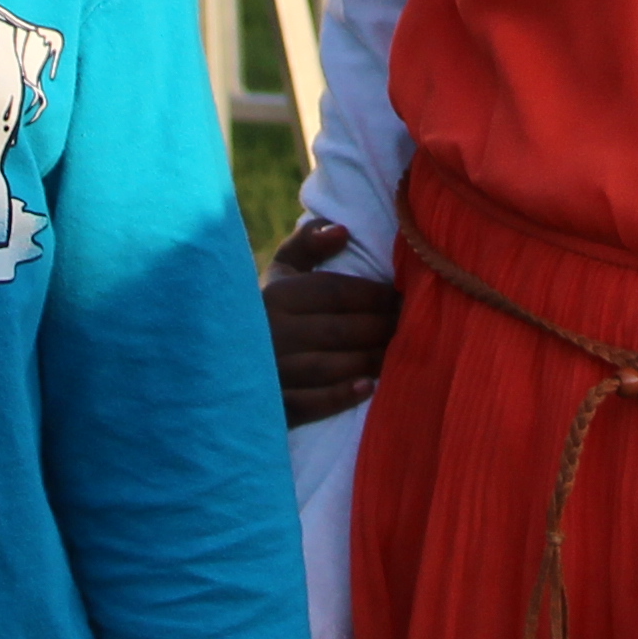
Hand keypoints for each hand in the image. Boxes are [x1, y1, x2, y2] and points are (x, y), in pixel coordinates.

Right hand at [266, 218, 401, 424]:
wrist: (225, 358)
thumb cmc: (267, 308)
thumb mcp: (280, 271)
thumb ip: (308, 244)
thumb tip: (343, 231)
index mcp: (274, 296)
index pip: (335, 293)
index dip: (375, 295)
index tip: (404, 296)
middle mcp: (269, 333)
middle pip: (338, 331)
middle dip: (381, 328)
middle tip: (412, 326)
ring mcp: (268, 372)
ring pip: (327, 367)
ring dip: (369, 360)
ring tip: (399, 354)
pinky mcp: (269, 406)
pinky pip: (306, 404)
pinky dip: (338, 396)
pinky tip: (368, 387)